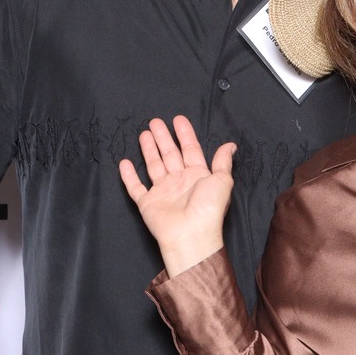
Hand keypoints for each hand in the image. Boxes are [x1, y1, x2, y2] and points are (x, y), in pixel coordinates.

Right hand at [118, 116, 235, 277]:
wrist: (191, 234)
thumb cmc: (209, 208)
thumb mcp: (222, 180)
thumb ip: (223, 161)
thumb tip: (230, 145)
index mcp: (198, 176)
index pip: (190, 150)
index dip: (185, 134)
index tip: (178, 119)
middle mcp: (180, 182)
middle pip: (170, 155)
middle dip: (163, 138)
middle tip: (155, 121)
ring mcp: (163, 192)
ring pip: (154, 166)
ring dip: (149, 150)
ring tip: (144, 133)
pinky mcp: (148, 203)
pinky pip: (136, 188)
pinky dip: (129, 176)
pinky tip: (125, 163)